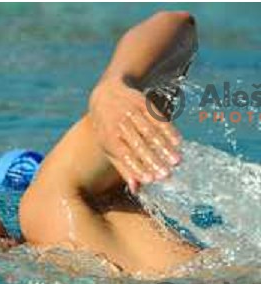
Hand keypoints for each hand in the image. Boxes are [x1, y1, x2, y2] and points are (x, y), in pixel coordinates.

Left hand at [89, 77, 181, 193]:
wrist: (105, 94)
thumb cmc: (107, 128)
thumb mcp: (109, 147)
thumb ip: (123, 167)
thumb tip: (136, 189)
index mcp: (108, 138)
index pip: (124, 155)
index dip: (137, 167)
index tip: (150, 180)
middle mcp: (119, 124)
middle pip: (138, 145)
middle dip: (153, 160)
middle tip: (167, 174)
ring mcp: (130, 112)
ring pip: (150, 132)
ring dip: (164, 147)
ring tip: (177, 161)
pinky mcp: (142, 103)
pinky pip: (157, 118)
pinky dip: (169, 130)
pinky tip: (178, 142)